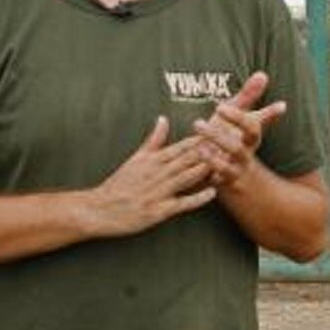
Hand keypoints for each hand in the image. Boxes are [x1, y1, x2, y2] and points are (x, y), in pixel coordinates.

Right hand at [83, 116, 215, 236]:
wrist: (99, 208)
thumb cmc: (119, 184)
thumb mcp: (135, 158)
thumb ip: (153, 140)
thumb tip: (163, 119)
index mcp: (153, 160)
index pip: (182, 146)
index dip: (201, 139)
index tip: (220, 131)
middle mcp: (157, 173)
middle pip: (187, 159)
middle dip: (208, 151)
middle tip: (229, 142)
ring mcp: (158, 192)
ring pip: (186, 177)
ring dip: (206, 170)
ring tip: (225, 163)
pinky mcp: (158, 210)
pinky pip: (181, 203)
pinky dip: (196, 198)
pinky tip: (211, 193)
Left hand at [192, 71, 286, 191]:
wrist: (250, 189)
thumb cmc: (240, 148)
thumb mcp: (244, 125)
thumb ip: (250, 98)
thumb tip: (262, 74)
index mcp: (248, 139)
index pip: (252, 126)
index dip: (237, 118)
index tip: (220, 107)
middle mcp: (245, 154)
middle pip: (239, 145)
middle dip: (220, 134)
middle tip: (200, 121)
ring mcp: (236, 171)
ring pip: (226, 165)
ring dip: (210, 153)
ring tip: (196, 140)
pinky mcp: (225, 186)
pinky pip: (217, 181)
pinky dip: (208, 172)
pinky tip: (197, 163)